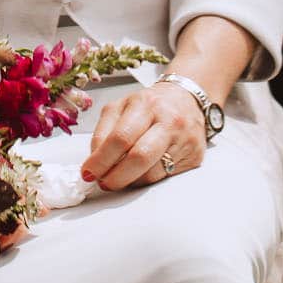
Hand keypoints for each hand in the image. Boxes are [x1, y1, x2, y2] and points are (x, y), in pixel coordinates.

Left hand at [80, 82, 207, 190]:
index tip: (88, 172)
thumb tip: (94, 160)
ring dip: (130, 181)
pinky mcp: (194, 157)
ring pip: (152, 173)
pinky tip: (138, 174)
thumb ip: (104, 131)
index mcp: (145, 105)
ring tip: (119, 177)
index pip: (120, 137)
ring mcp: (184, 140)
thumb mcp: (121, 107)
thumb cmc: (150, 105)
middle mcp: (168, 122)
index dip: (101, 159)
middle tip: (103, 183)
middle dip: (116, 176)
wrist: (186, 100)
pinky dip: (146, 179)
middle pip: (139, 157)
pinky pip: (165, 177)